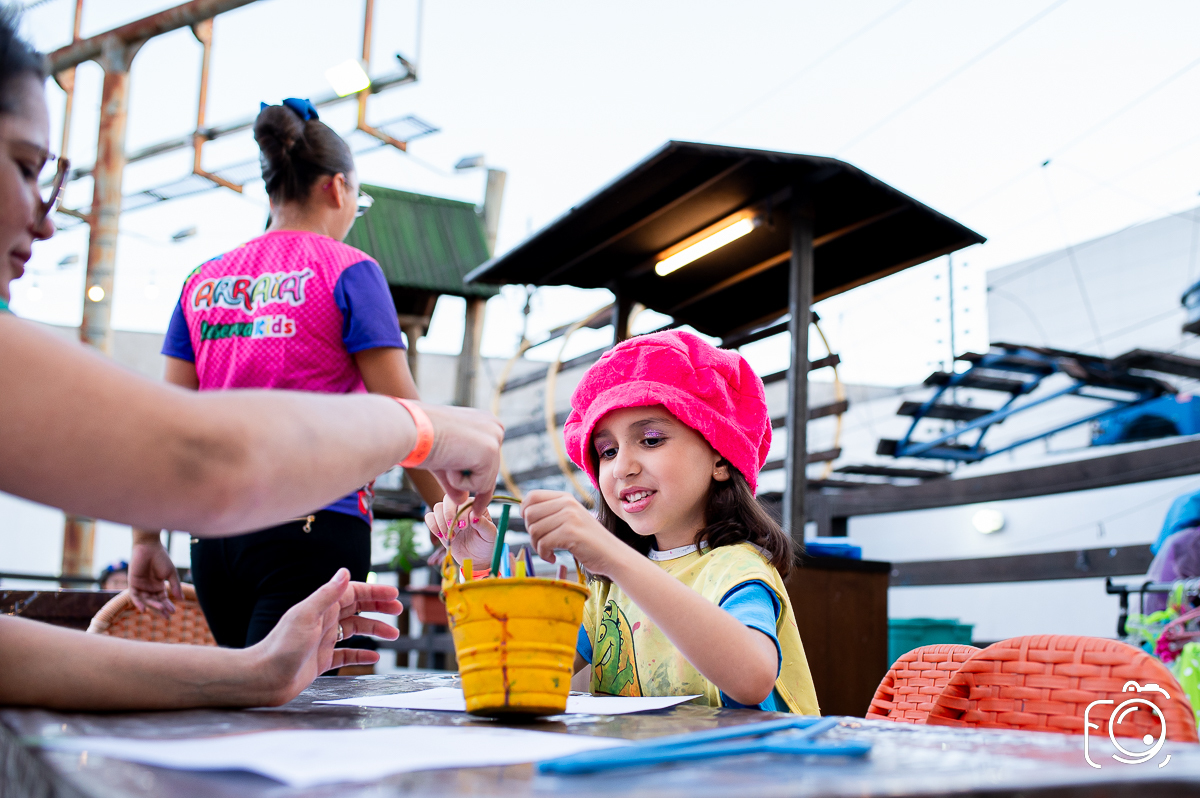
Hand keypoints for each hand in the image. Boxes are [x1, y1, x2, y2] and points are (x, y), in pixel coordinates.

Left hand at [129, 530, 181, 616]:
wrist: (149, 547)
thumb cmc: (161, 558)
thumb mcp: (171, 573)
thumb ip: (175, 586)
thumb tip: (181, 599)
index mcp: (158, 585)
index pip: (163, 599)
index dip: (168, 605)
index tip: (174, 612)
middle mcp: (149, 588)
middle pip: (155, 602)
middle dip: (161, 609)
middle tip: (167, 617)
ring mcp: (140, 586)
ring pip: (146, 600)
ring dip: (153, 606)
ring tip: (162, 609)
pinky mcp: (133, 583)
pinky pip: (134, 596)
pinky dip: (138, 603)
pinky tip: (144, 609)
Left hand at [249, 568, 402, 705]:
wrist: (262, 679)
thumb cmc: (281, 647)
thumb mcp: (306, 617)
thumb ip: (326, 594)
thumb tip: (345, 571)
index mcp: (321, 608)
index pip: (353, 593)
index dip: (374, 592)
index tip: (394, 594)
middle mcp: (323, 621)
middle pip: (356, 609)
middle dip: (378, 607)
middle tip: (398, 611)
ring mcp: (322, 641)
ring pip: (354, 631)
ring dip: (374, 630)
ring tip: (393, 635)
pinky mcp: (320, 661)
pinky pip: (346, 655)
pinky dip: (360, 655)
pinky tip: (373, 657)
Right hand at [419, 403, 503, 516]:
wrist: (410, 428)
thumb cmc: (420, 439)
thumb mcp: (443, 460)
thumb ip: (455, 478)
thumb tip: (462, 499)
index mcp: (484, 423)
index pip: (488, 461)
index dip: (478, 481)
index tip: (476, 506)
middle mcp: (495, 427)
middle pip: (490, 473)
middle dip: (471, 486)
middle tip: (466, 499)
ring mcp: (495, 438)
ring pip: (484, 481)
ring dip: (458, 481)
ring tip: (443, 460)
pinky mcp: (491, 450)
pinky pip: (480, 485)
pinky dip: (458, 481)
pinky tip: (447, 461)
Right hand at [426, 493, 496, 564]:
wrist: (477, 558)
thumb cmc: (486, 544)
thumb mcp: (490, 535)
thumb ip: (483, 525)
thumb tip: (474, 517)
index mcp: (475, 506)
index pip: (464, 501)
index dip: (462, 513)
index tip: (464, 527)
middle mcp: (461, 508)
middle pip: (448, 500)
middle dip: (448, 514)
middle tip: (454, 529)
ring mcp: (449, 515)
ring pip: (438, 507)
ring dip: (441, 522)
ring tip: (450, 536)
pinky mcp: (440, 525)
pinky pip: (430, 518)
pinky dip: (433, 525)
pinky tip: (442, 536)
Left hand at [522, 490, 632, 577]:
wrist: (611, 555)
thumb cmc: (588, 541)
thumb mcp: (571, 519)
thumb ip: (551, 512)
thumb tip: (522, 511)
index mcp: (566, 498)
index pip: (532, 496)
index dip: (525, 511)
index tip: (532, 526)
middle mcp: (567, 503)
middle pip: (530, 514)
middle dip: (531, 533)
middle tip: (543, 543)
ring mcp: (570, 517)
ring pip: (534, 530)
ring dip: (538, 546)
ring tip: (549, 551)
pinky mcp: (570, 533)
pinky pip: (543, 544)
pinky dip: (544, 555)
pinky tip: (553, 557)